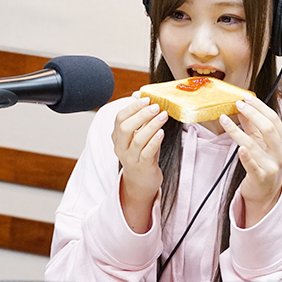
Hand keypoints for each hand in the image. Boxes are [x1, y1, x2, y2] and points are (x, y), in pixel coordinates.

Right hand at [112, 95, 167, 232]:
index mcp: (118, 137)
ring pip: (138, 140)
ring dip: (151, 125)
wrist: (141, 182)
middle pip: (125, 128)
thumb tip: (147, 100)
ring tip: (163, 116)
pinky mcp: (142, 166)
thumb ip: (141, 121)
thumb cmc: (142, 155)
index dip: (132, 107)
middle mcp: (121, 147)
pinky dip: (154, 141)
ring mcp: (131, 158)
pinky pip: (147, 152)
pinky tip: (162, 132)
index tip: (146, 99)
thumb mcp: (139, 137)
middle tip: (156, 106)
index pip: (120, 118)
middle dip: (141, 115)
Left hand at [219, 95, 281, 227]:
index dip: (259, 107)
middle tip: (237, 104)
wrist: (265, 192)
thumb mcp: (261, 143)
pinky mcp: (261, 177)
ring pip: (254, 144)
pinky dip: (245, 156)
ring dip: (236, 130)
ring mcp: (272, 166)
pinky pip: (252, 165)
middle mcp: (281, 153)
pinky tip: (239, 148)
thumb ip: (253, 126)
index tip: (245, 98)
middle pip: (267, 128)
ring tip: (224, 119)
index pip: (273, 119)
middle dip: (251, 113)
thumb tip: (242, 108)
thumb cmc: (264, 164)